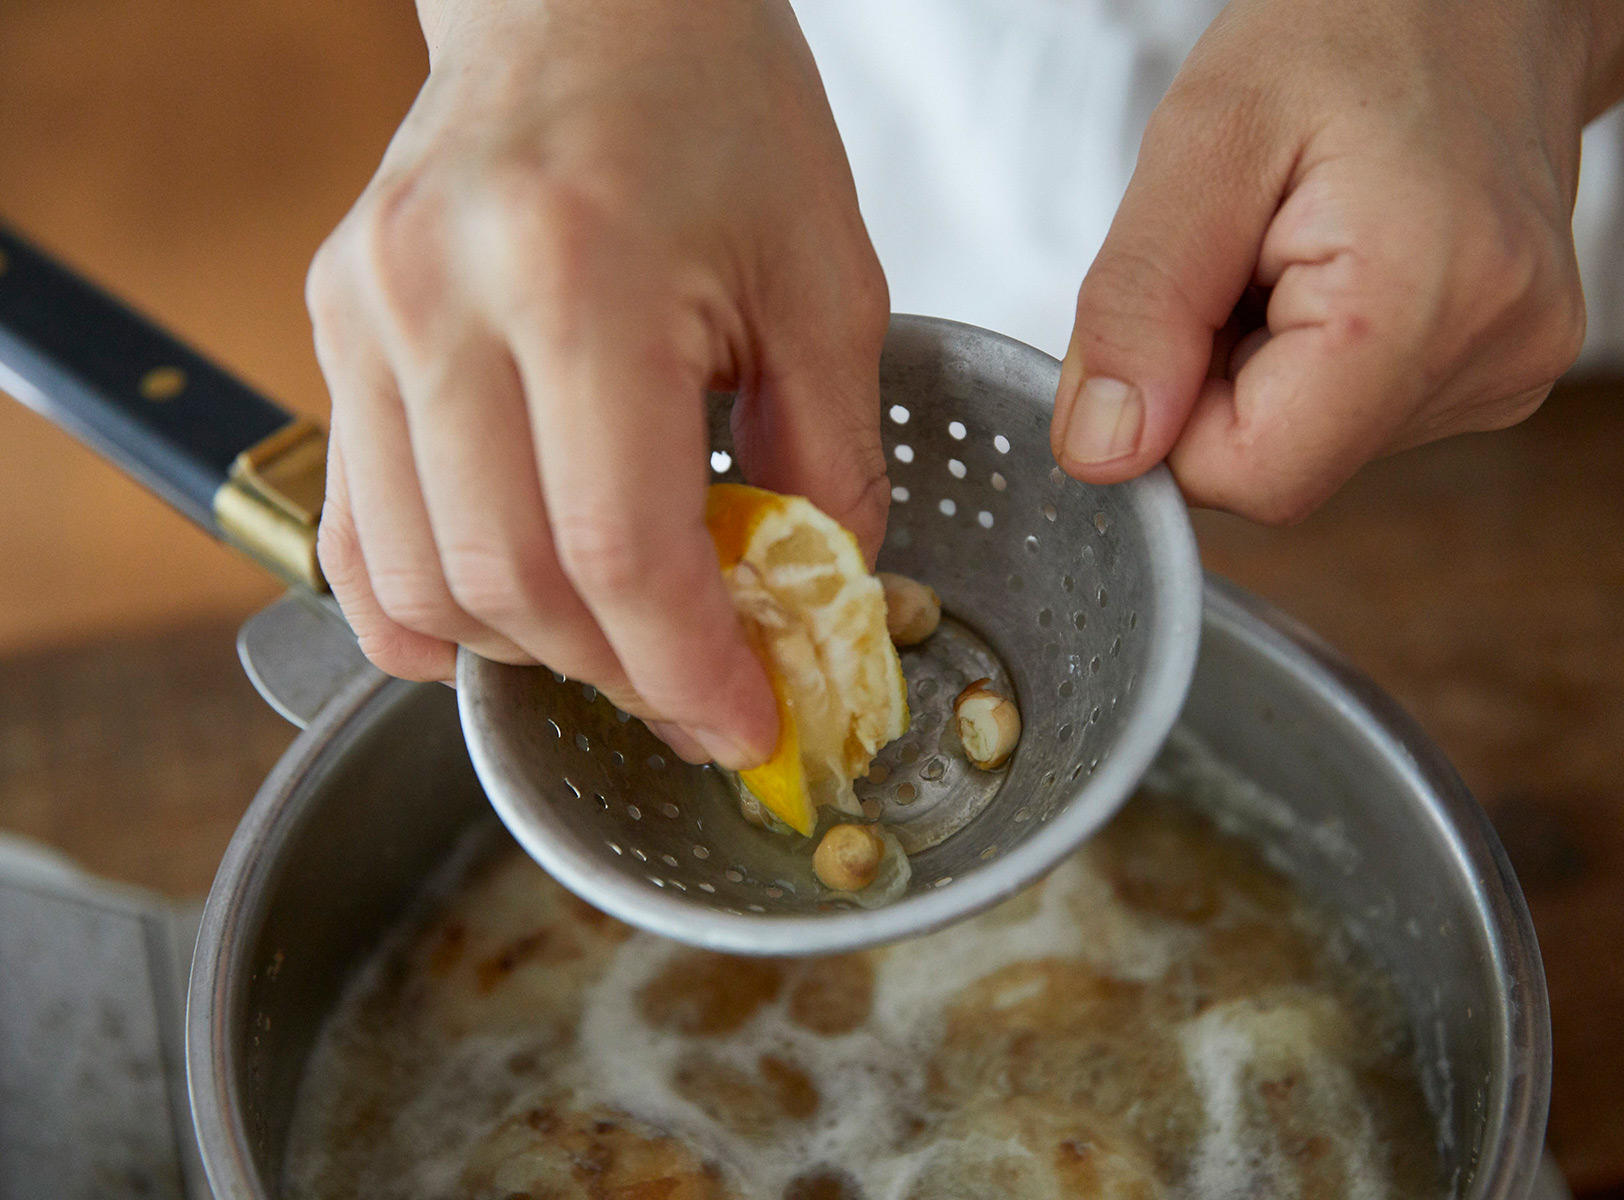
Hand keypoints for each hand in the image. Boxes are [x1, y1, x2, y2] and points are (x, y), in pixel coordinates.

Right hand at [306, 0, 888, 766]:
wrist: (586, 2)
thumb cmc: (717, 110)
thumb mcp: (823, 279)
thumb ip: (830, 461)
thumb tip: (814, 608)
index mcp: (579, 274)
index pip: (617, 549)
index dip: (686, 670)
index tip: (741, 725)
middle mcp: (441, 298)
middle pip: (509, 584)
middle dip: (619, 675)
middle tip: (697, 690)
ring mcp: (365, 315)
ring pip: (417, 579)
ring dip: (528, 652)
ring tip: (619, 644)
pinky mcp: (333, 327)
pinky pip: (352, 528)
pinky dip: (423, 607)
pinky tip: (502, 622)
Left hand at [1052, 0, 1590, 521]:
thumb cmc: (1351, 26)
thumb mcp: (1204, 137)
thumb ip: (1139, 306)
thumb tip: (1101, 455)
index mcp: (1424, 301)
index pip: (1251, 475)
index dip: (1172, 415)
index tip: (1180, 303)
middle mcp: (1497, 357)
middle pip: (1279, 467)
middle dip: (1217, 379)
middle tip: (1243, 250)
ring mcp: (1511, 372)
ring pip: (1312, 446)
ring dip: (1265, 363)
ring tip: (1300, 240)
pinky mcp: (1502, 373)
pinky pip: (1354, 417)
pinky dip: (1314, 356)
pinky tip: (1340, 264)